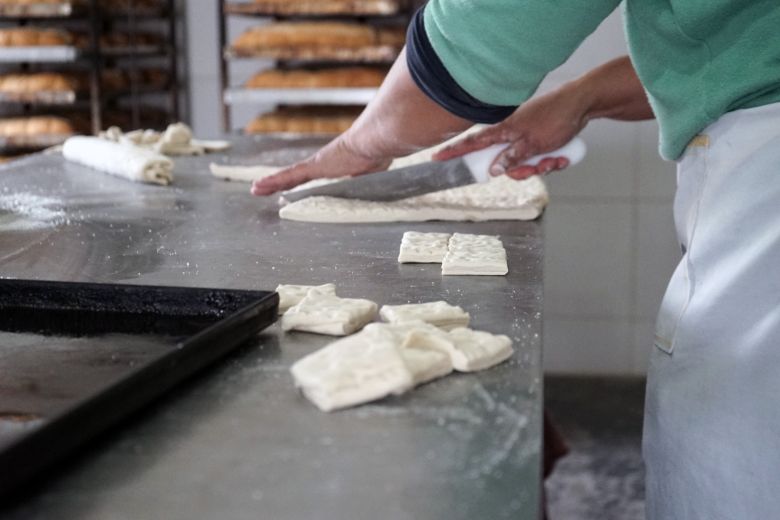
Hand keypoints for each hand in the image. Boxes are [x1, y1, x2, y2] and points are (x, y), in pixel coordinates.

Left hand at [251, 134, 390, 195]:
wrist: (376, 140)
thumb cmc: (380, 153)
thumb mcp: (376, 170)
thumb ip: (372, 176)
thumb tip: (380, 178)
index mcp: (340, 163)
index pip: (318, 173)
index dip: (305, 180)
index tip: (296, 186)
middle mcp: (325, 162)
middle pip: (299, 175)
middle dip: (283, 182)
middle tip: (268, 188)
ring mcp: (317, 164)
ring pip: (289, 176)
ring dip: (272, 183)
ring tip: (256, 189)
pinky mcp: (312, 167)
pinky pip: (288, 176)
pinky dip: (272, 182)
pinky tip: (258, 187)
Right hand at [433, 83, 589, 179]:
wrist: (582, 105)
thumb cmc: (556, 117)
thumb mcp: (533, 144)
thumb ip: (512, 157)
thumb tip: (493, 170)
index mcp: (503, 131)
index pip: (472, 143)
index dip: (454, 152)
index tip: (437, 158)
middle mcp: (510, 135)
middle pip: (503, 163)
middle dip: (522, 171)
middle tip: (537, 168)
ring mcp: (524, 138)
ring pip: (523, 164)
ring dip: (540, 167)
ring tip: (554, 159)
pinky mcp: (537, 140)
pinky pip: (536, 159)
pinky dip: (549, 161)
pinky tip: (561, 156)